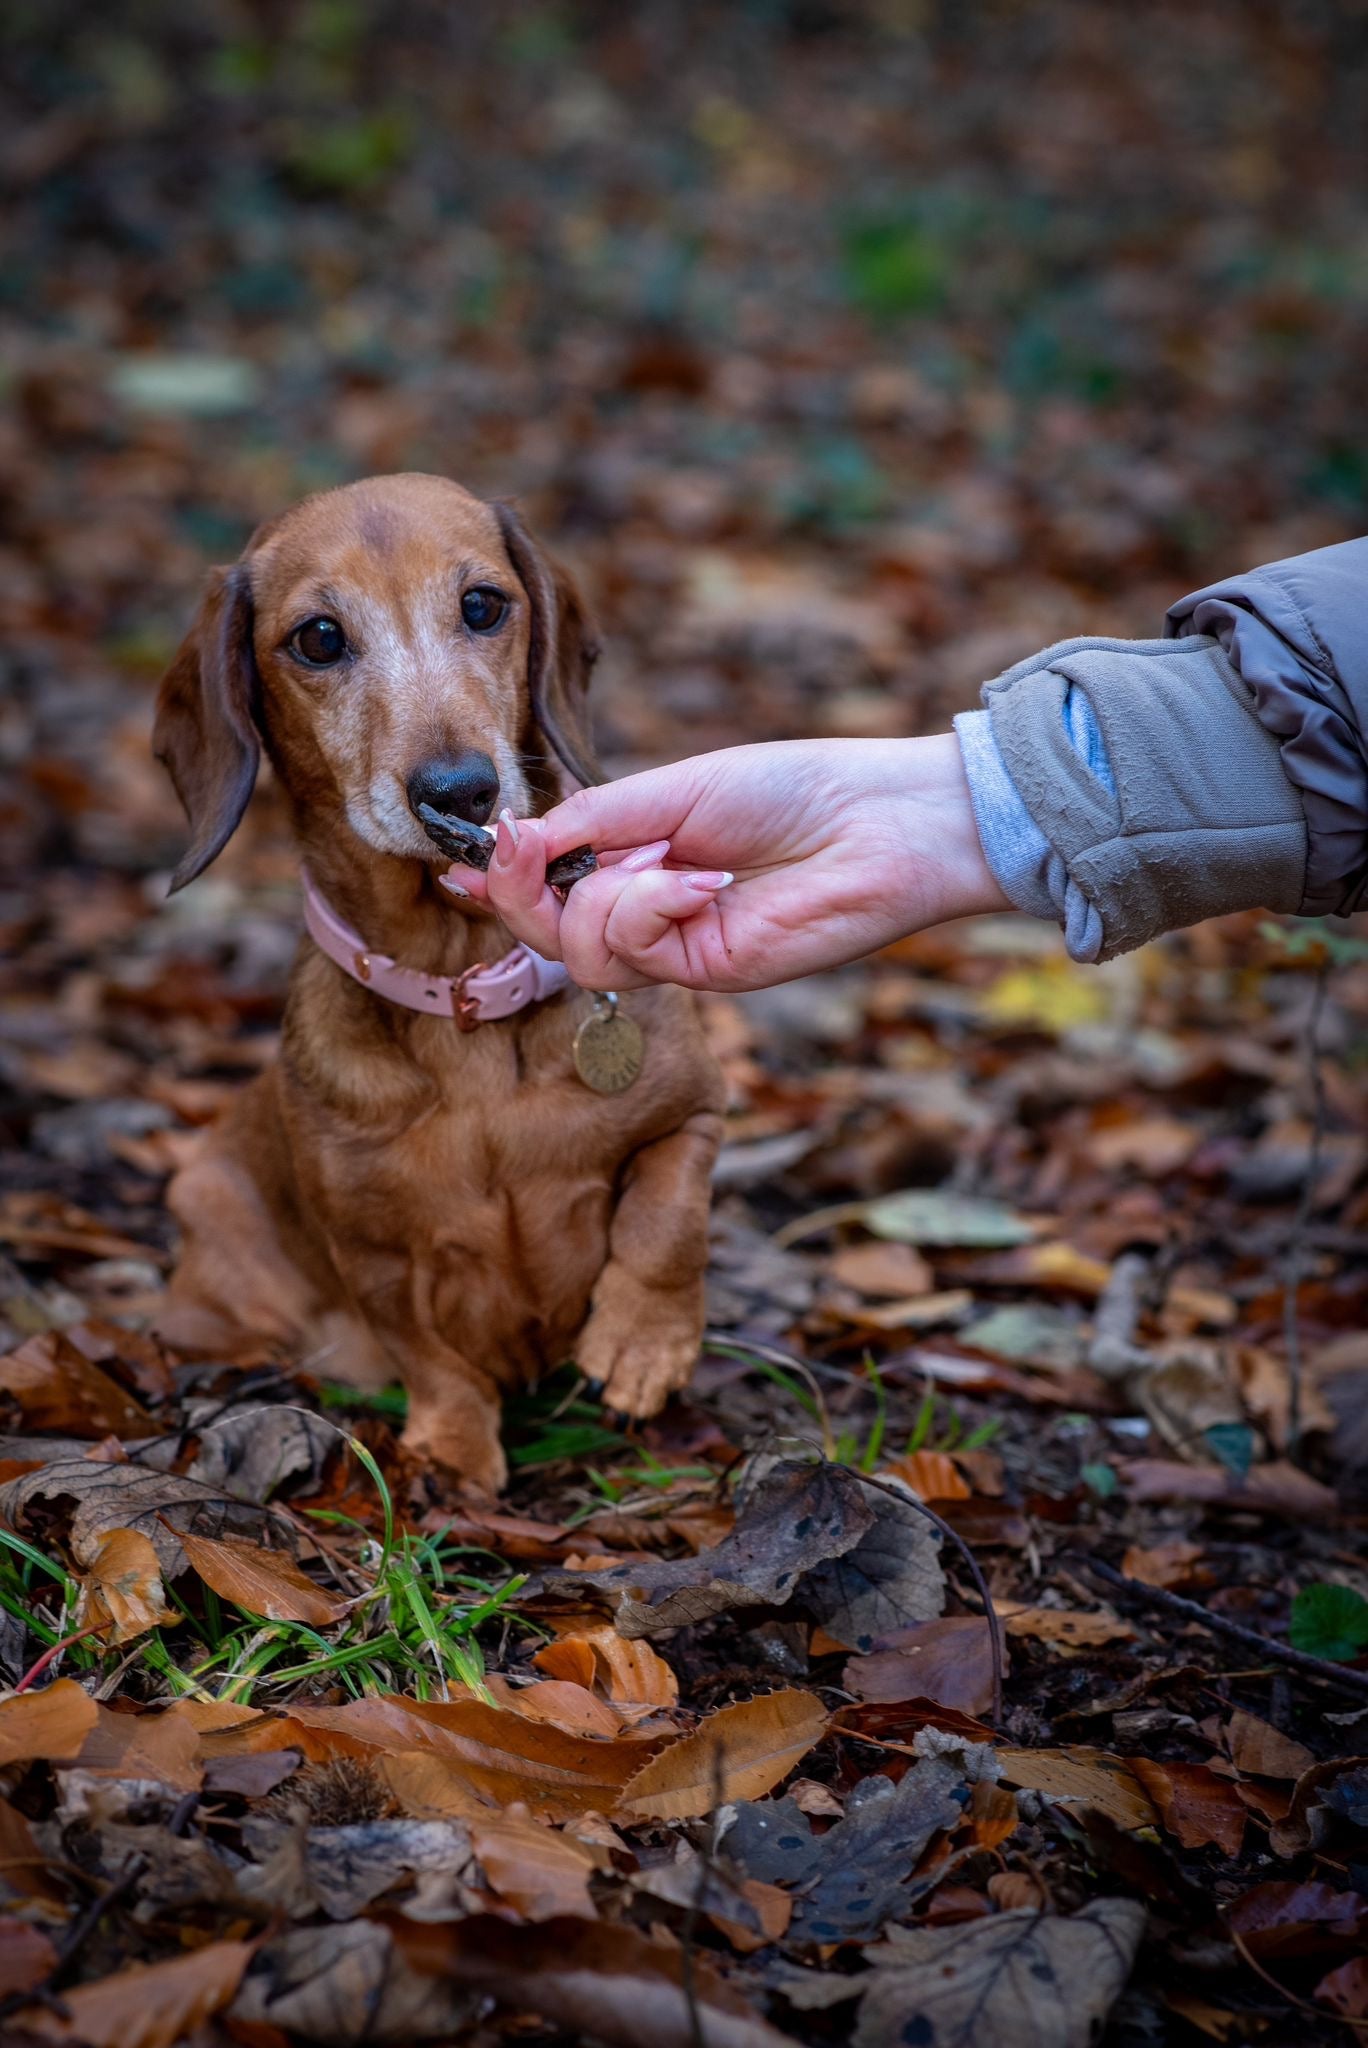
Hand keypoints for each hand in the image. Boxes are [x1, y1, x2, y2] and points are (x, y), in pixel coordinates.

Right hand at [443, 734, 1009, 992]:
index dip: (500, 876)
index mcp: (635, 856)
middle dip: (522, 893)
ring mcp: (673, 946)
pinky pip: (633, 954)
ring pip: (578, 949)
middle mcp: (646, 907)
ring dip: (607, 899)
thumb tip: (513, 838)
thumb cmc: (792, 791)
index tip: (464, 855)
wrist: (878, 826)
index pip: (545, 882)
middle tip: (523, 852)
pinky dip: (650, 910)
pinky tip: (703, 883)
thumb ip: (594, 820)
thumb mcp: (674, 790)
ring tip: (674, 864)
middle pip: (544, 929)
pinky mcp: (704, 976)